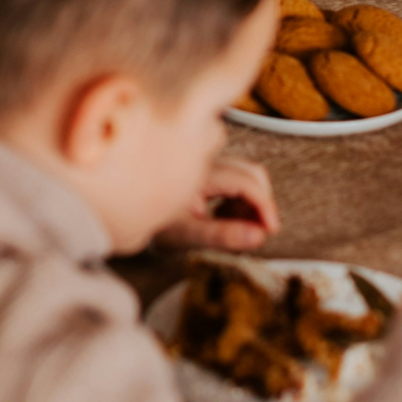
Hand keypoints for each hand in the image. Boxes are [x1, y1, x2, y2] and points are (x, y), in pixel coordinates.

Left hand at [155, 157, 279, 250]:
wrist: (131, 217)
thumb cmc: (156, 226)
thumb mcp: (187, 235)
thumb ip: (222, 235)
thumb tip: (258, 237)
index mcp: (199, 175)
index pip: (245, 182)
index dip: (264, 206)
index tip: (270, 230)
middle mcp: (205, 164)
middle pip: (251, 173)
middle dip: (261, 202)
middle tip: (258, 230)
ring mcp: (207, 165)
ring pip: (246, 176)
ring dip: (252, 202)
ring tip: (237, 227)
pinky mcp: (209, 172)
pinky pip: (236, 180)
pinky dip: (241, 200)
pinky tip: (225, 217)